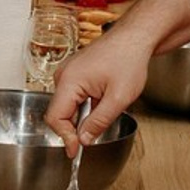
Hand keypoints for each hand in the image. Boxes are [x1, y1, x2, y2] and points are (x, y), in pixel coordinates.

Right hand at [44, 24, 152, 154]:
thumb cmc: (128, 60)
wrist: (134, 38)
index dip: (65, 136)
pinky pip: (72, 95)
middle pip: (58, 112)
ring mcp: (67, 73)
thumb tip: (83, 139)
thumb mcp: (119, 98)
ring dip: (81, 115)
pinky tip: (101, 101)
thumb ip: (99, 121)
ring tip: (103, 111)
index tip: (74, 151)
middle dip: (73, 127)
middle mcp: (62, 76)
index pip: (56, 117)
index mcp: (69, 81)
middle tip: (91, 138)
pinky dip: (83, 105)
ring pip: (66, 105)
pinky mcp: (74, 72)